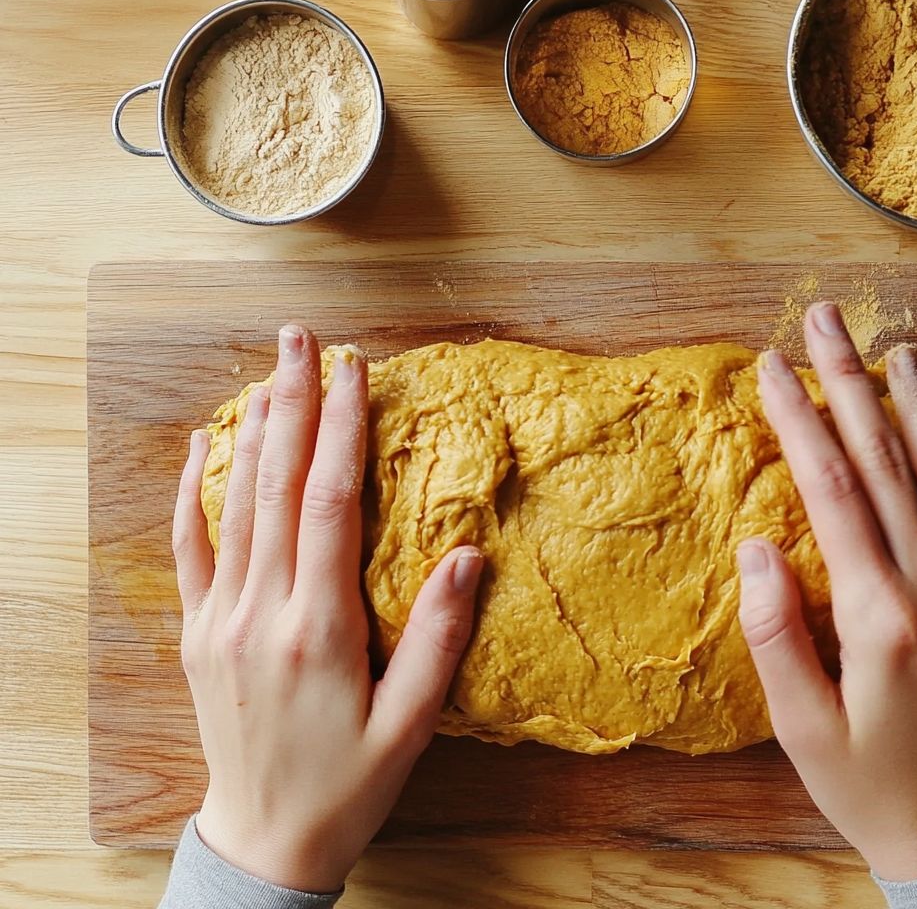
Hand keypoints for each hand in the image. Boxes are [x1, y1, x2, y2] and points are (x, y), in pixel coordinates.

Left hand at [172, 325, 483, 892]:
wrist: (264, 839)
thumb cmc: (348, 785)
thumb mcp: (410, 725)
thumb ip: (438, 638)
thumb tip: (465, 555)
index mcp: (319, 628)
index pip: (330, 502)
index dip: (343, 428)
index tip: (354, 369)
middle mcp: (261, 611)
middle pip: (277, 484)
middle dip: (293, 403)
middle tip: (301, 338)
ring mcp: (221, 619)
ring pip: (234, 504)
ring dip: (251, 431)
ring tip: (268, 371)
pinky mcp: (199, 632)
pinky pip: (189, 546)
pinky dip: (194, 490)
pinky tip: (203, 446)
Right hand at [737, 303, 916, 881]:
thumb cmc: (865, 784)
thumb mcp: (799, 727)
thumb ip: (774, 634)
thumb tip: (757, 546)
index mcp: (880, 617)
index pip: (834, 493)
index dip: (799, 422)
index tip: (769, 367)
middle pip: (890, 466)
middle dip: (849, 385)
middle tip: (823, 321)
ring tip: (897, 348)